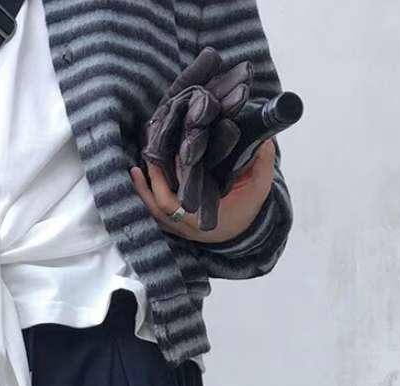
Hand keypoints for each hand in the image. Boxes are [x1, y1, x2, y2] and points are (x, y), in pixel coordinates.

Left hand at [130, 139, 275, 243]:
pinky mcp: (175, 224)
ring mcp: (179, 227)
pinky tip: (138, 179)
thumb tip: (263, 140)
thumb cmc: (248, 208)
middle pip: (161, 205)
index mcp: (203, 218)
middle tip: (150, 155)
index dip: (170, 181)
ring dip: (143, 190)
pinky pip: (155, 213)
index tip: (170, 157)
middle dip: (152, 181)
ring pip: (154, 211)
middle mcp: (187, 225)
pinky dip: (145, 197)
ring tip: (136, 169)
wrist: (243, 231)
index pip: (180, 201)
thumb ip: (262, 164)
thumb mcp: (259, 187)